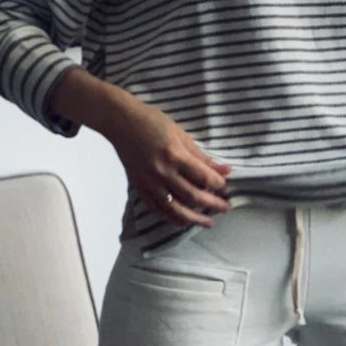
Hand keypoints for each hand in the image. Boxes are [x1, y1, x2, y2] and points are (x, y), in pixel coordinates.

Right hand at [104, 98, 232, 226]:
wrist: (120, 122)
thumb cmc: (152, 121)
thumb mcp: (181, 134)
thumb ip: (201, 156)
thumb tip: (224, 171)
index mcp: (175, 155)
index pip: (203, 177)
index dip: (218, 184)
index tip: (225, 186)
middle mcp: (162, 172)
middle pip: (193, 197)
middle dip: (213, 205)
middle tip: (226, 208)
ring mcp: (149, 183)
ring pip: (175, 209)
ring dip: (194, 219)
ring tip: (208, 223)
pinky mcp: (139, 187)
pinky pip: (157, 209)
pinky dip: (171, 218)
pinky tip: (183, 221)